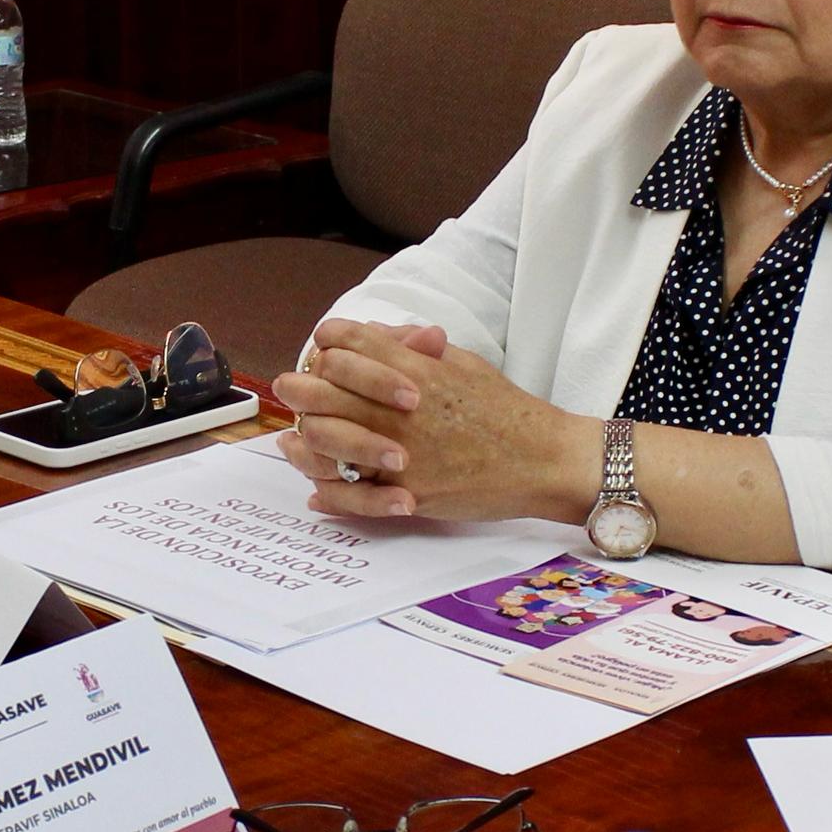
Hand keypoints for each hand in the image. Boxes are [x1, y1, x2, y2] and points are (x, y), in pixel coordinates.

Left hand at [269, 318, 591, 524]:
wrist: (542, 459)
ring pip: (326, 441)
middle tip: (288, 389)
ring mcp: (401, 451)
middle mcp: (400, 407)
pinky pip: (352, 496)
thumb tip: (374, 334)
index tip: (319, 351)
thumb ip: (414, 348)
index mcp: (414, 369)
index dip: (325, 343)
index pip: (346, 343)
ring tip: (291, 441)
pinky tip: (315, 493)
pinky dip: (328, 496)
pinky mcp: (408, 492)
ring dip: (302, 440)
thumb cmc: (505, 409)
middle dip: (298, 386)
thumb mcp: (462, 362)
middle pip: (323, 389)